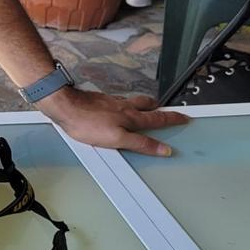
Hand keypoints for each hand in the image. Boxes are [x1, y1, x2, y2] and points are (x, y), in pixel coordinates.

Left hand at [38, 86, 188, 155]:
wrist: (65, 106)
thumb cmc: (88, 124)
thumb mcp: (118, 139)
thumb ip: (141, 144)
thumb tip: (165, 149)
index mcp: (131, 117)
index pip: (157, 119)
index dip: (172, 120)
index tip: (185, 118)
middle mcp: (124, 107)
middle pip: (146, 106)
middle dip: (159, 109)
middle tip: (168, 110)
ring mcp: (110, 102)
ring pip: (132, 101)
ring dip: (143, 103)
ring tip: (149, 105)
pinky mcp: (98, 100)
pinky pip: (117, 101)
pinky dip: (125, 103)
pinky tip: (119, 106)